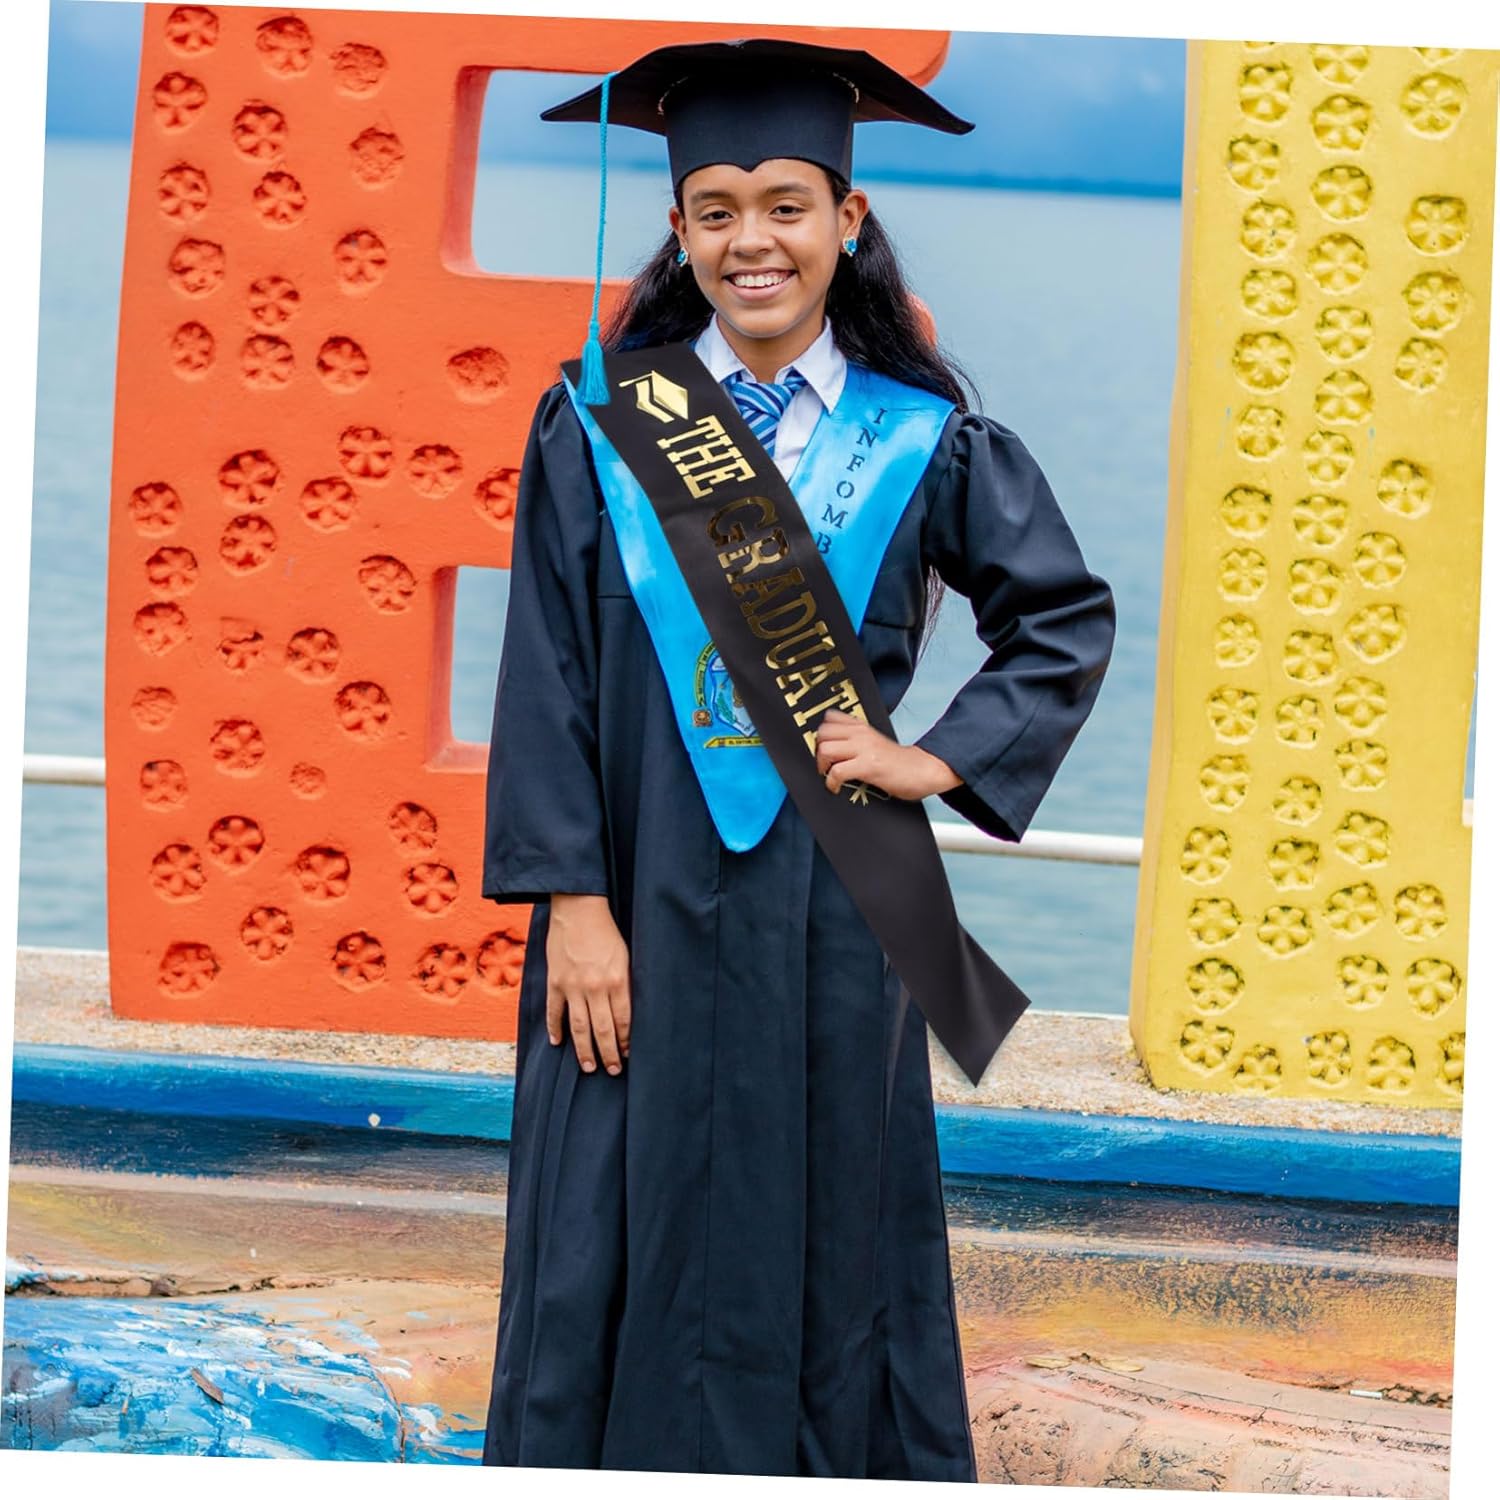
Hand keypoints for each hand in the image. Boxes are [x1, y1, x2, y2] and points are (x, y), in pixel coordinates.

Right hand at [545, 893, 629, 1074]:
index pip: (624, 1021)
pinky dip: (555, 1029)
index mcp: (617, 980)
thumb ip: (626, 984)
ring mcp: (572, 986)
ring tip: (589, 1067)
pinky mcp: (555, 982)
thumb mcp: (626, 956)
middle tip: (613, 1071)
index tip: (629, 1055)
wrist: (578, 909)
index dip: (626, 1042)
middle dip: (608, 1054)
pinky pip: (554, 1012)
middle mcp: (595, 987)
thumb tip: (628, 1013)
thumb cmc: (607, 932)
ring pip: (579, 1028)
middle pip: (602, 1030)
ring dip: (584, 1051)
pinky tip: (557, 1043)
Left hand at [813, 709, 962, 800]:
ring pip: (825, 749)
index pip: (830, 718)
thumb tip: (834, 748)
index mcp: (862, 727)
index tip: (823, 747)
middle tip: (825, 764)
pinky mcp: (868, 766)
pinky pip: (837, 771)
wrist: (923, 769)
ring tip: (829, 774)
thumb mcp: (875, 741)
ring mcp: (864, 749)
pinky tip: (836, 787)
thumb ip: (857, 740)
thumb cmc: (899, 761)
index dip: (821, 734)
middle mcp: (861, 734)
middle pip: (822, 733)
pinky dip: (831, 782)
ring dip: (823, 766)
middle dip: (818, 751)